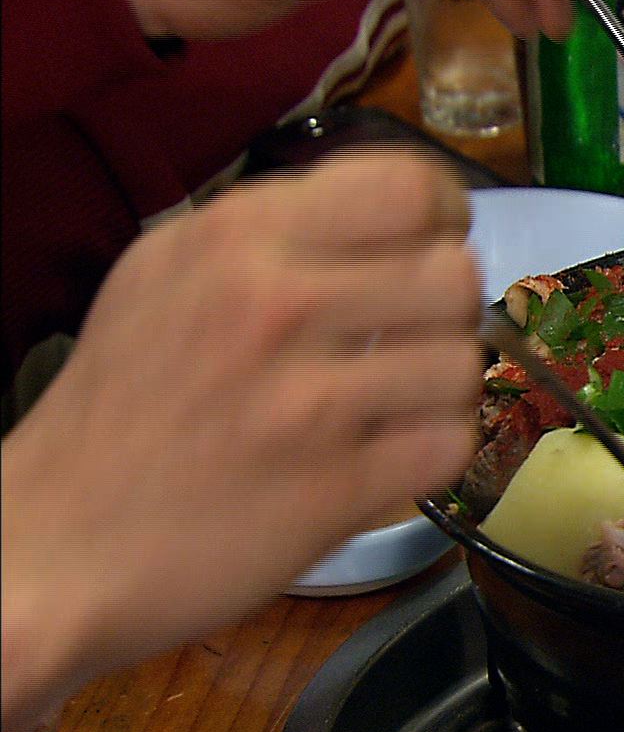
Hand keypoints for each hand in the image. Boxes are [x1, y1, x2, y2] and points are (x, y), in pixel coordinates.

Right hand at [1, 150, 484, 731]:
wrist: (53, 546)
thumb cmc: (121, 407)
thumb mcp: (168, 275)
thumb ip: (277, 233)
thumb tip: (398, 215)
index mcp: (236, 237)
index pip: (407, 185)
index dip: (440, 217)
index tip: (426, 246)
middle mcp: (274, 304)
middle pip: (454, 275)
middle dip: (446, 311)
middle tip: (409, 339)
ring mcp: (307, 402)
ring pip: (463, 363)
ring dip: (442, 389)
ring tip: (395, 405)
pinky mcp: (335, 488)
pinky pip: (451, 445)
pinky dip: (433, 455)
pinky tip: (388, 457)